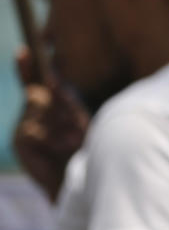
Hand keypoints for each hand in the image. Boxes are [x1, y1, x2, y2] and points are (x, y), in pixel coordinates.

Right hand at [13, 46, 88, 201]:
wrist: (80, 179)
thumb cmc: (86, 148)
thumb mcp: (81, 120)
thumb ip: (66, 103)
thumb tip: (50, 85)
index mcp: (49, 106)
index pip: (33, 81)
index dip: (27, 67)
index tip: (24, 50)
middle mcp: (33, 113)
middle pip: (38, 92)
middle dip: (61, 103)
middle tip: (78, 122)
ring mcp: (24, 126)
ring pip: (39, 108)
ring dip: (62, 122)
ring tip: (75, 140)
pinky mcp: (21, 140)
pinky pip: (34, 128)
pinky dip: (53, 136)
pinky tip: (64, 147)